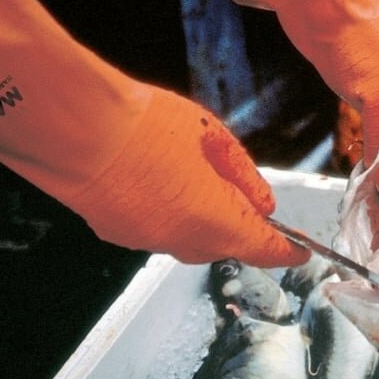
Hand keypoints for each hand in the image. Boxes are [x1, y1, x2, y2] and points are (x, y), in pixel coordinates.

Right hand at [68, 87, 309, 267]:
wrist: (78, 131)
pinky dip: (162, 213)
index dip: (287, 252)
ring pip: (186, 238)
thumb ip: (244, 176)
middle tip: (235, 191)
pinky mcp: (117, 233)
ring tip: (186, 172)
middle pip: (224, 244)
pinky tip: (152, 179)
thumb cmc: (147, 127)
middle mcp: (184, 243)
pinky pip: (154, 230)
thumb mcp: (215, 139)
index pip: (265, 249)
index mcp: (219, 223)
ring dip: (196, 217)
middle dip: (236, 225)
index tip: (300, 252)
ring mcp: (148, 242)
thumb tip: (261, 203)